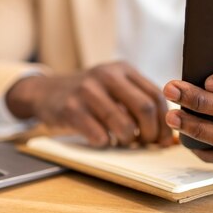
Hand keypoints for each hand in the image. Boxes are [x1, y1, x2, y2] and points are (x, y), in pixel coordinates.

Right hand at [6, 61, 172, 147]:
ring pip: (124, 125)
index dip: (164, 121)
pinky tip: (102, 139)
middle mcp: (106, 75)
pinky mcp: (71, 109)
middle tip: (146, 144)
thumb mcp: (113, 85)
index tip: (163, 138)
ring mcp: (87, 91)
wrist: (46, 91)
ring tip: (124, 142)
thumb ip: (137, 100)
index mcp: (122, 69)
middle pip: (145, 108)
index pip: (156, 95)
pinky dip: (105, 143)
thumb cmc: (88, 94)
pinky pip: (99, 135)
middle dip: (150, 133)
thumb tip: (166, 135)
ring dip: (128, 141)